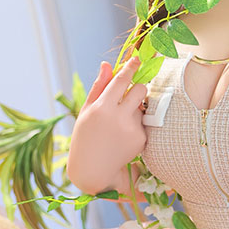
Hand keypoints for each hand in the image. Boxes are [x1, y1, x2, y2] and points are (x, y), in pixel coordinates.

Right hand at [67, 56, 147, 194]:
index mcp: (102, 107)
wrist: (92, 169)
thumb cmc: (85, 136)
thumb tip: (107, 64)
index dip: (131, 67)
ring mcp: (131, 129)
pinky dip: (136, 125)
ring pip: (142, 107)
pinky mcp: (140, 139)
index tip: (137, 59)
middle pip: (141, 89)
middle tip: (130, 94)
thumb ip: (99, 86)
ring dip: (135, 109)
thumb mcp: (86, 110)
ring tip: (119, 124)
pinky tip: (123, 137)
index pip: (122, 80)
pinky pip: (143, 123)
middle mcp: (118, 117)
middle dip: (139, 87)